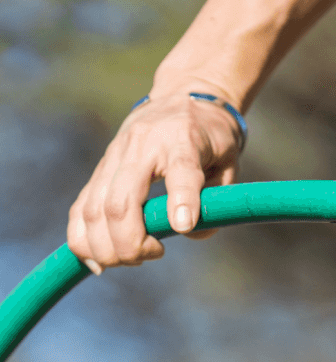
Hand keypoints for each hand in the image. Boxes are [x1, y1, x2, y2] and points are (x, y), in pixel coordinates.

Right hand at [67, 84, 243, 271]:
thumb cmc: (211, 136)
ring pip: (92, 210)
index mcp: (183, 140)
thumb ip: (217, 197)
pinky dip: (84, 241)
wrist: (181, 99)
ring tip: (133, 260)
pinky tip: (100, 262)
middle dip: (130, 242)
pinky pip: (81, 210)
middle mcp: (141, 147)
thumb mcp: (228, 160)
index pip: (180, 170)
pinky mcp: (100, 171)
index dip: (181, 200)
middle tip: (154, 254)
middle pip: (120, 202)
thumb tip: (189, 231)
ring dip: (106, 247)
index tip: (183, 226)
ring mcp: (113, 158)